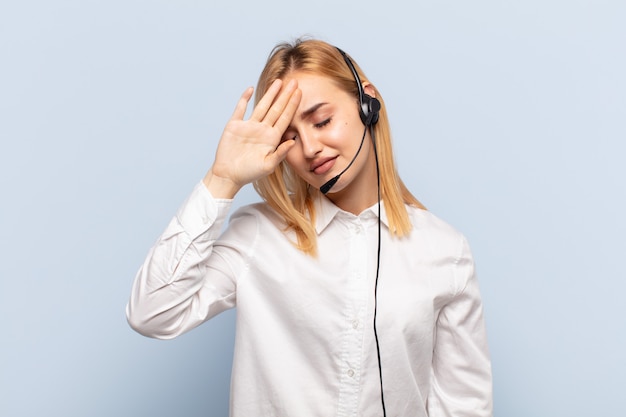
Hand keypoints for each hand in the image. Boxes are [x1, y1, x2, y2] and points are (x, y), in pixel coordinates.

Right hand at [205, 79, 300, 197]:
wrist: (228, 175)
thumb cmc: (249, 173)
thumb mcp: (268, 166)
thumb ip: (280, 153)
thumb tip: (293, 141)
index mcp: (272, 138)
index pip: (285, 118)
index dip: (292, 105)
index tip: (300, 93)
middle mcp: (262, 129)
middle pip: (276, 109)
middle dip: (285, 95)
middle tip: (294, 81)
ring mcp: (248, 126)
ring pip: (262, 106)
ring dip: (270, 94)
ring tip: (278, 82)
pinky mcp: (235, 126)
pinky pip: (240, 109)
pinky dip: (244, 99)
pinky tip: (250, 89)